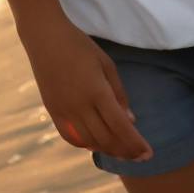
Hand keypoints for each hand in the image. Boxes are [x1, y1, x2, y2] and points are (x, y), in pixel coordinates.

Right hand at [23, 19, 151, 161]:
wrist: (44, 36)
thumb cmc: (80, 46)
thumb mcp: (106, 64)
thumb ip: (119, 94)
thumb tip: (131, 121)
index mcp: (97, 91)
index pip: (121, 127)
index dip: (137, 144)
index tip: (149, 154)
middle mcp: (80, 105)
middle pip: (107, 139)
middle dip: (126, 152)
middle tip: (139, 156)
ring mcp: (64, 109)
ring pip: (89, 141)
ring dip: (108, 150)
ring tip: (122, 152)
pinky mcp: (52, 110)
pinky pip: (70, 136)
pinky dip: (85, 144)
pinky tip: (96, 144)